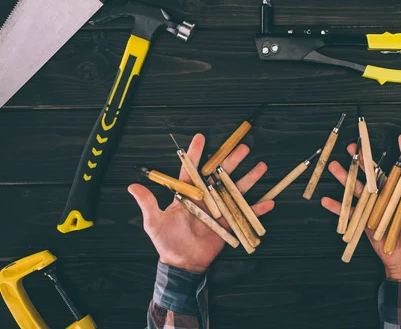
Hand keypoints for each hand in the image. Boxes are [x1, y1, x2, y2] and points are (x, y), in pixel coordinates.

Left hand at [128, 133, 273, 272]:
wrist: (182, 263)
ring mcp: (218, 209)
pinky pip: (244, 214)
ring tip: (261, 166)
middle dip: (231, 160)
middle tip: (243, 147)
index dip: (196, 153)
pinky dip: (257, 210)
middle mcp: (205, 198)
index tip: (201, 137)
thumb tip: (132, 186)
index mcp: (188, 194)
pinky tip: (269, 201)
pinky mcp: (228, 223)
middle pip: (220, 175)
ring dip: (249, 178)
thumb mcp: (154, 222)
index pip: (192, 169)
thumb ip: (147, 202)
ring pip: (235, 190)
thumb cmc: (167, 242)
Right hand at [321, 133, 400, 280]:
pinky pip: (350, 212)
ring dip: (347, 177)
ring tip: (335, 165)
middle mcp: (390, 198)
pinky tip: (326, 199)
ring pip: (360, 189)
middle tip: (357, 145)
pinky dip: (338, 207)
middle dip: (366, 159)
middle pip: (376, 174)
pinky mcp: (366, 222)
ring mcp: (376, 209)